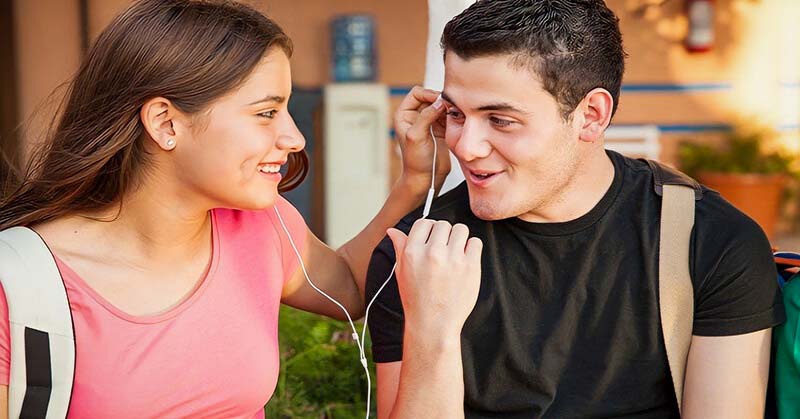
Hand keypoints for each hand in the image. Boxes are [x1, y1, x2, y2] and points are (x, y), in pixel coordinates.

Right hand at [387, 220, 482, 335]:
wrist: (433, 324)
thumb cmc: (416, 300)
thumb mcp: (402, 272)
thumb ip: (399, 248)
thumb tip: (393, 231)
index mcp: (413, 252)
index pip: (423, 223)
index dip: (429, 229)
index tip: (432, 239)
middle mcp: (432, 253)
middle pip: (444, 225)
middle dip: (444, 235)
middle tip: (444, 250)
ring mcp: (453, 259)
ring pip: (461, 230)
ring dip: (459, 239)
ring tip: (455, 254)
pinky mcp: (470, 266)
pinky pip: (476, 243)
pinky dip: (472, 248)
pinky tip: (465, 260)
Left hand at [394, 86, 450, 192]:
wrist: (425, 177)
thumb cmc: (415, 161)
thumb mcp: (416, 136)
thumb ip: (426, 117)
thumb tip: (439, 102)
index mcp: (405, 114)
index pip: (417, 93)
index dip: (429, 95)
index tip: (440, 102)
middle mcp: (416, 116)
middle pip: (431, 97)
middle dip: (442, 100)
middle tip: (452, 107)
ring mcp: (429, 121)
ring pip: (442, 105)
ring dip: (450, 108)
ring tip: (457, 114)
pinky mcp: (441, 128)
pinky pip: (449, 115)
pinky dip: (455, 116)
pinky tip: (459, 120)